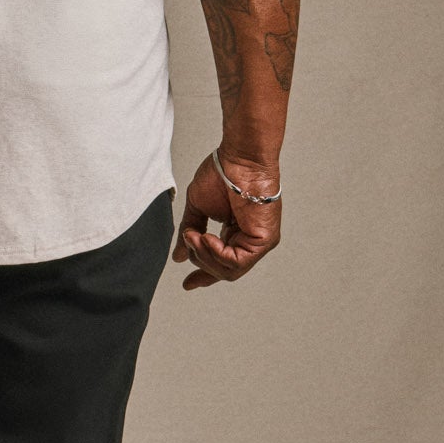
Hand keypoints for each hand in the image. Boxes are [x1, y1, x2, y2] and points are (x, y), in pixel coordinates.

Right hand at [172, 151, 280, 290]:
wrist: (239, 158)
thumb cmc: (222, 174)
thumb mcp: (198, 208)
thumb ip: (190, 232)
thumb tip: (179, 255)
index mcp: (235, 234)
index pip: (221, 264)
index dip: (203, 275)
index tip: (188, 284)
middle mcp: (249, 240)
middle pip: (223, 271)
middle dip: (200, 261)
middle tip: (188, 241)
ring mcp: (258, 242)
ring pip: (229, 270)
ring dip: (205, 255)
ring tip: (194, 236)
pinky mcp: (264, 240)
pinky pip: (237, 262)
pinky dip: (217, 253)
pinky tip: (206, 237)